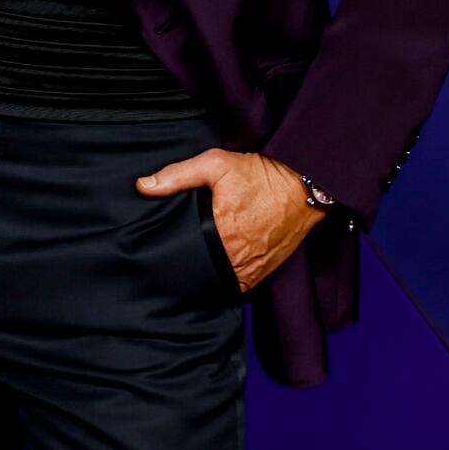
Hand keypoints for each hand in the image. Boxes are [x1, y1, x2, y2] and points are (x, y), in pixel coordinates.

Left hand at [135, 148, 325, 292]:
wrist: (304, 184)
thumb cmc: (262, 175)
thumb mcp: (216, 164)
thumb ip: (177, 175)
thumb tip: (144, 185)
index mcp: (220, 232)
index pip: (186, 256)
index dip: (172, 256)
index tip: (162, 253)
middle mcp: (237, 256)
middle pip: (201, 272)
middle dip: (188, 267)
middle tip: (175, 260)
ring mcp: (253, 267)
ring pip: (220, 281)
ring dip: (208, 275)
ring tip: (195, 266)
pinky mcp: (265, 270)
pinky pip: (240, 285)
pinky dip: (228, 279)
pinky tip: (218, 268)